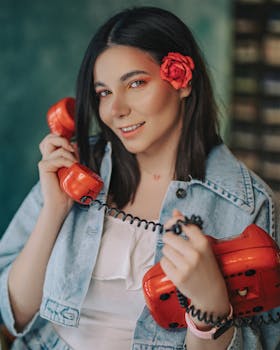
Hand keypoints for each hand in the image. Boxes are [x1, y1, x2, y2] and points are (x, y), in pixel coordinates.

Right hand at [38, 133, 76, 214]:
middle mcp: (48, 158)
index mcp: (53, 158)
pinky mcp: (44, 167)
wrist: (62, 203)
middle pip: (49, 138)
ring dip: (68, 153)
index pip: (52, 140)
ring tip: (75, 164)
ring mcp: (45, 162)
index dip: (61, 137)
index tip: (73, 144)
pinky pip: (57, 158)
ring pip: (54, 146)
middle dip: (62, 139)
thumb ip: (74, 157)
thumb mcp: (74, 169)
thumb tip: (76, 144)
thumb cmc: (69, 189)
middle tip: (72, 149)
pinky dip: (67, 161)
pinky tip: (72, 168)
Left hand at [160, 209, 230, 323]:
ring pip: (165, 250)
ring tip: (179, 259)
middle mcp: (194, 253)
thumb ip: (189, 229)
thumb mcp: (203, 246)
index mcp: (203, 243)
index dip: (175, 223)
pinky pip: (164, 262)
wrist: (211, 293)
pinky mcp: (177, 277)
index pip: (184, 225)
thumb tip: (175, 212)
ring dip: (169, 253)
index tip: (173, 226)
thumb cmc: (206, 267)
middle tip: (175, 246)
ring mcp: (186, 266)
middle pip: (169, 237)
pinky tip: (177, 268)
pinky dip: (167, 264)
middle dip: (169, 240)